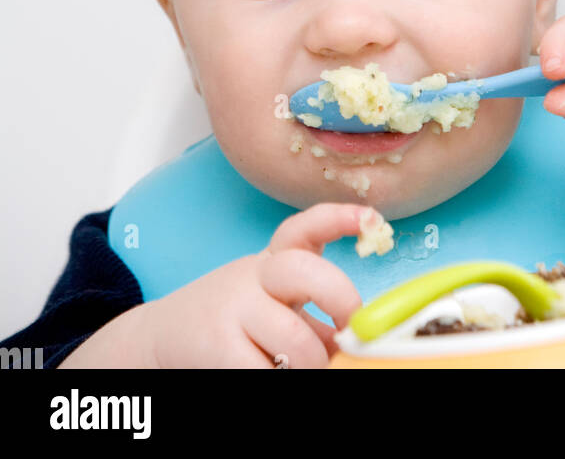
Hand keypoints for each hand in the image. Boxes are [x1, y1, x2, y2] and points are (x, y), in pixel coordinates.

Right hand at [133, 202, 369, 368]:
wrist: (159, 336)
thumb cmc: (232, 323)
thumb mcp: (272, 306)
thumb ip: (310, 318)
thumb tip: (352, 342)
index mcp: (274, 261)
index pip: (304, 228)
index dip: (339, 218)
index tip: (372, 219)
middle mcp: (255, 275)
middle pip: (305, 270)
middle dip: (340, 299)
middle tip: (348, 331)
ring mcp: (233, 307)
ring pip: (294, 336)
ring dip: (310, 364)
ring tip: (302, 370)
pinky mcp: (216, 344)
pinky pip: (262, 369)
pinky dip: (278, 379)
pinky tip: (272, 374)